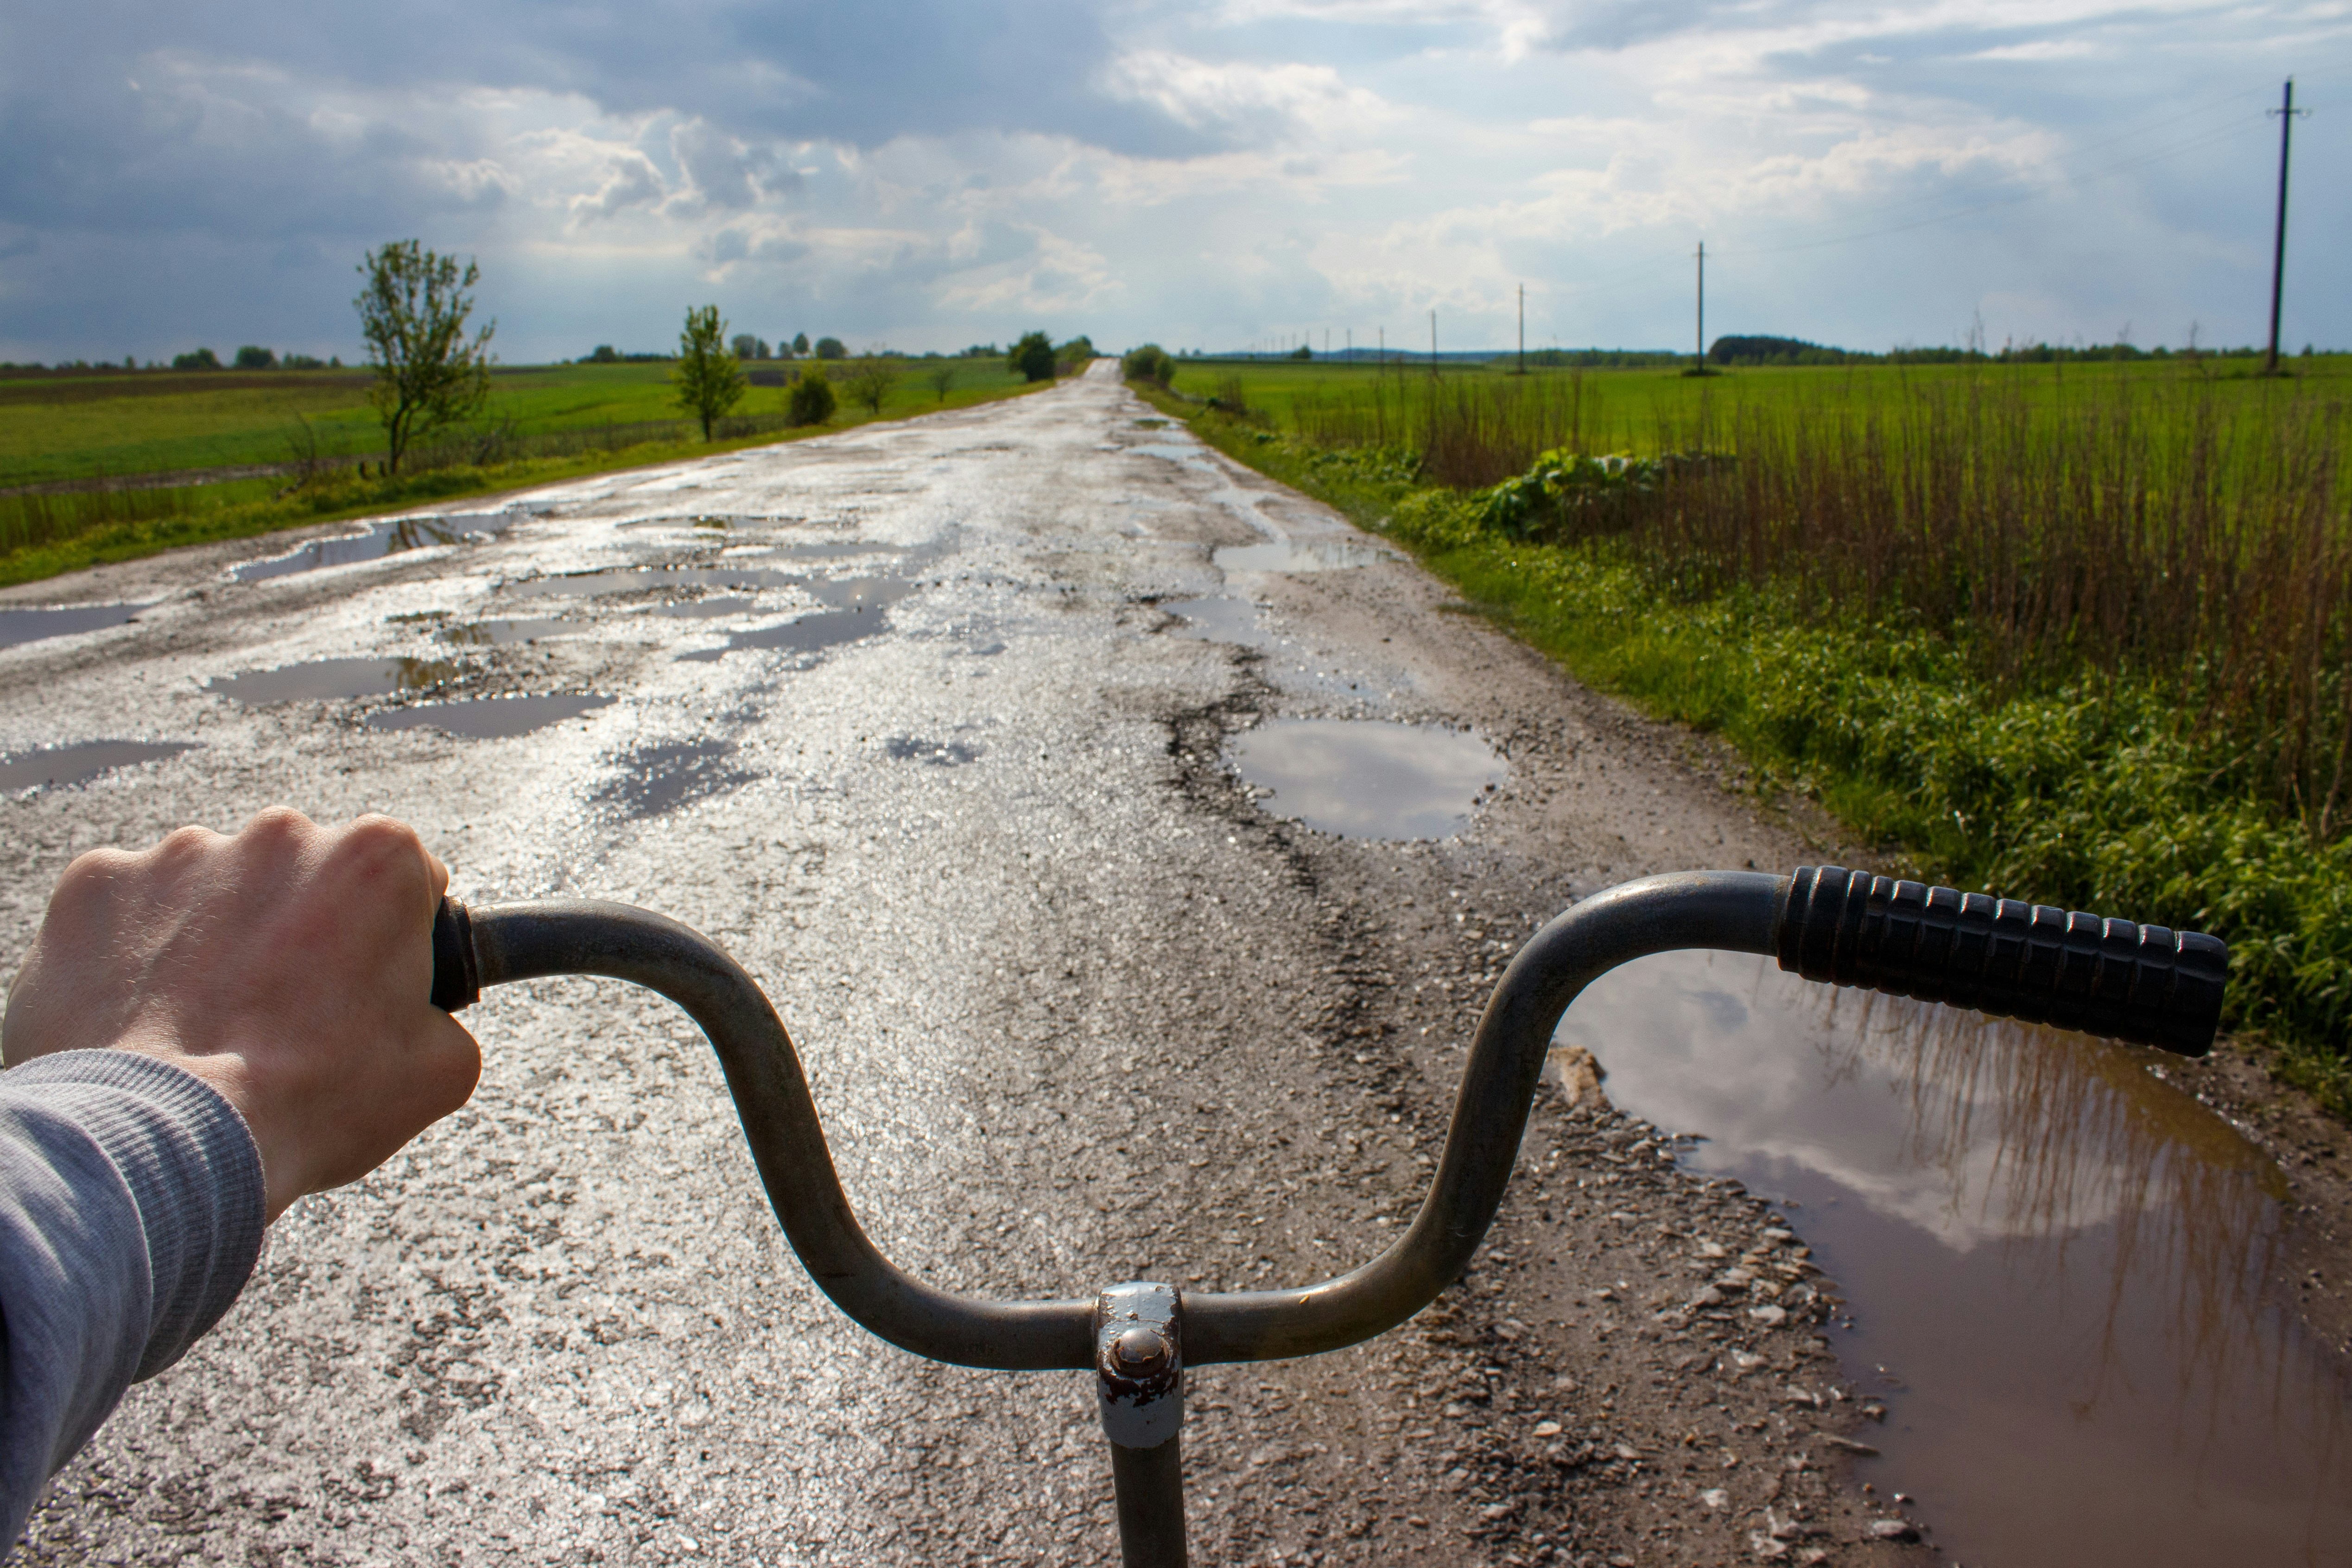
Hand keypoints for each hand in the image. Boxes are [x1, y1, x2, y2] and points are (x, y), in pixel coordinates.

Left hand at [2, 808, 480, 1222]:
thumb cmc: (310, 1104)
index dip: (395, 936)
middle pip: (306, 875)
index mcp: (377, 857)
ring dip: (218, 939)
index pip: (405, 876)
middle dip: (303, 930)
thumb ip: (443, 1016)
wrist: (165, 1143)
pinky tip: (147, 1018)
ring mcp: (178, 854)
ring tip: (207, 1026)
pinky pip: (128, 911)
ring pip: (214, 890)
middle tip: (289, 1015)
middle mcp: (279, 835)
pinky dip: (136, 954)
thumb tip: (420, 1016)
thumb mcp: (440, 1072)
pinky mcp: (95, 886)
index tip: (372, 984)